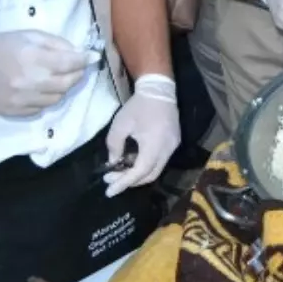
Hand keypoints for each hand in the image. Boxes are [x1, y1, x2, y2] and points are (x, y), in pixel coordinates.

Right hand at [0, 30, 96, 116]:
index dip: (84, 60)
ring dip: (62, 87)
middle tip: (75, 68)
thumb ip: (57, 43)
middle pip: (68, 82)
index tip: (92, 57)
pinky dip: (47, 98)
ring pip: (58, 97)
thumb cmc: (3, 47)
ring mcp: (22, 98)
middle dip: (77, 74)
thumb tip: (81, 53)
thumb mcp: (29, 36)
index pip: (70, 63)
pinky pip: (42, 107)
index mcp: (32, 58)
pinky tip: (40, 88)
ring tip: (55, 77)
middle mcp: (29, 81)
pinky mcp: (15, 111)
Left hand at [104, 75, 179, 197]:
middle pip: (150, 175)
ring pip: (156, 169)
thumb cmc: (138, 106)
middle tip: (111, 180)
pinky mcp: (174, 142)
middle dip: (130, 182)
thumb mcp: (120, 125)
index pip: (140, 171)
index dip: (124, 183)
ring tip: (120, 170)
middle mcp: (168, 148)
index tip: (109, 191)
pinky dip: (145, 165)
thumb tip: (113, 162)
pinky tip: (133, 159)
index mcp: (155, 144)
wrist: (159, 90)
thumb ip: (114, 146)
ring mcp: (173, 145)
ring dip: (138, 174)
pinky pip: (160, 160)